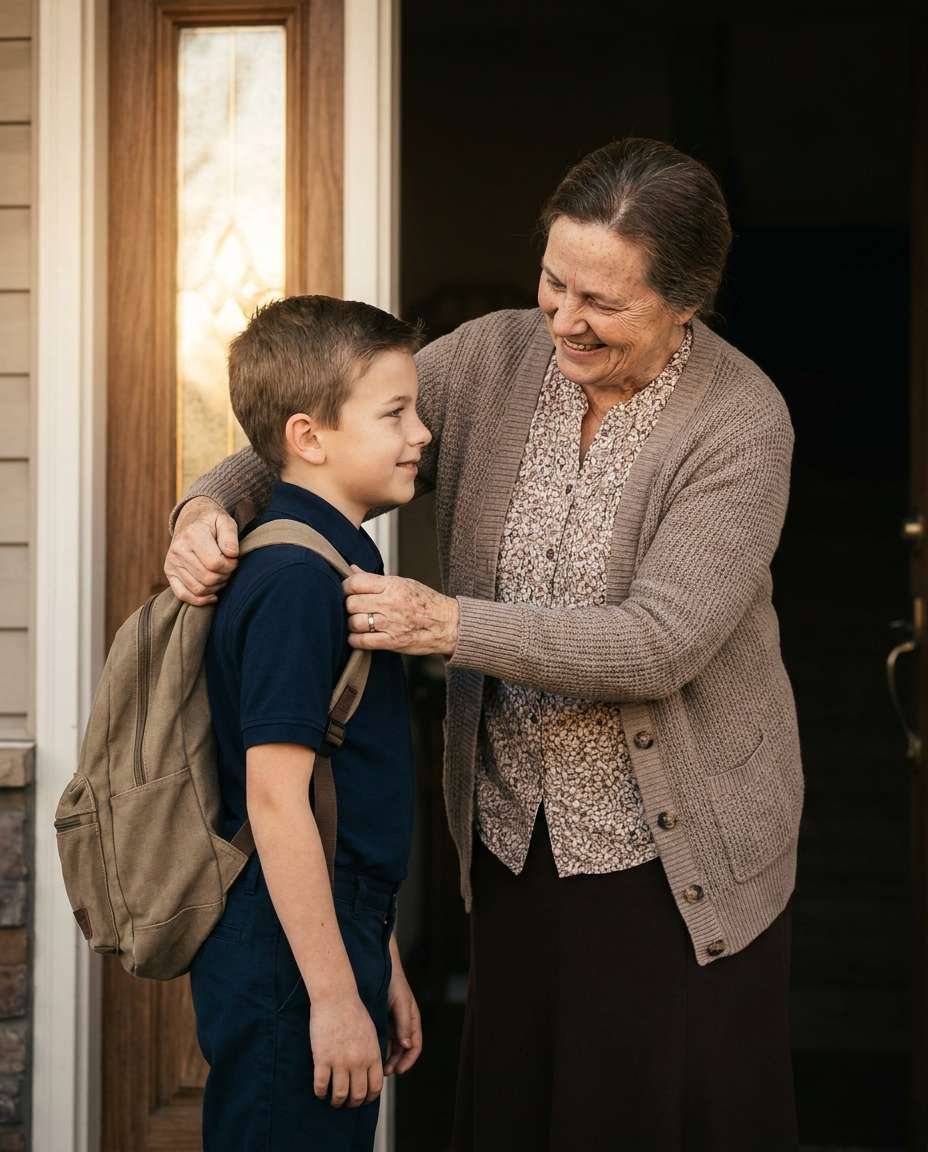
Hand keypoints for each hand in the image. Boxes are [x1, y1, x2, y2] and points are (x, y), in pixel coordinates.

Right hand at [164, 497, 239, 605]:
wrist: (192, 519)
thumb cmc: (212, 523)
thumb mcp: (225, 521)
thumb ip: (230, 536)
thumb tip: (231, 555)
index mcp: (193, 534)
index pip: (215, 563)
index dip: (231, 565)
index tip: (234, 559)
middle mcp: (178, 549)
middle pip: (208, 578)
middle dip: (225, 576)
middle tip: (229, 568)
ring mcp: (172, 562)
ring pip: (198, 589)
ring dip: (216, 587)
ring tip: (221, 575)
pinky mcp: (169, 573)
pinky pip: (183, 595)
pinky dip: (200, 600)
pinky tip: (213, 594)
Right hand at [309, 993, 383, 1107]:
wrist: (336, 997)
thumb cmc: (354, 1012)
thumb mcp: (371, 1033)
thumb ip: (372, 1053)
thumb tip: (372, 1072)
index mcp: (372, 1055)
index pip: (375, 1087)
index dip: (369, 1098)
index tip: (362, 1099)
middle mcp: (358, 1061)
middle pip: (358, 1095)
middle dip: (353, 1103)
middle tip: (347, 1103)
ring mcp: (340, 1061)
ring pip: (340, 1095)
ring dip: (337, 1102)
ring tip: (333, 1100)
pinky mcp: (322, 1059)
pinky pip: (321, 1085)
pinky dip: (321, 1093)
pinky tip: (320, 1091)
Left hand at [343, 568, 459, 654]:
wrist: (448, 624)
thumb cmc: (426, 602)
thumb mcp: (403, 583)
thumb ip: (375, 579)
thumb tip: (352, 569)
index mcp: (393, 585)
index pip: (356, 582)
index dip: (346, 586)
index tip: (348, 591)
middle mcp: (390, 603)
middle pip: (352, 603)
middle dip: (349, 606)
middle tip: (355, 608)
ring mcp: (391, 623)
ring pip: (355, 623)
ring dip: (352, 624)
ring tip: (359, 623)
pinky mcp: (392, 642)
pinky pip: (362, 641)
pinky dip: (355, 640)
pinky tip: (359, 636)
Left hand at [384, 939, 422, 1075]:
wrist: (379, 967)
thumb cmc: (394, 983)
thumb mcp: (401, 1003)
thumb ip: (404, 1024)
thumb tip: (407, 1046)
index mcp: (413, 1021)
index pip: (415, 1046)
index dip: (408, 1061)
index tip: (398, 1071)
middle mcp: (404, 1024)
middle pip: (403, 1050)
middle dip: (396, 1063)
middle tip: (384, 1073)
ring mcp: (392, 1022)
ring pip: (392, 1047)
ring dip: (387, 1058)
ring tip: (376, 1067)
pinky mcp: (381, 1020)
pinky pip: (382, 1038)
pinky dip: (379, 1048)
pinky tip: (370, 1054)